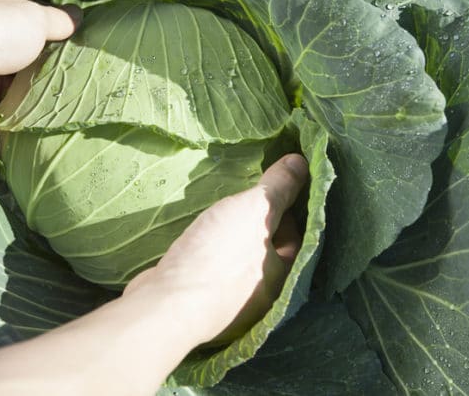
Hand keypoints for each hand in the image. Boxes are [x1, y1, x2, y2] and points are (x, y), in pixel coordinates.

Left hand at [0, 0, 78, 133]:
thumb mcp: (33, 18)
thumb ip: (56, 20)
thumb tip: (78, 15)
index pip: (22, 22)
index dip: (45, 33)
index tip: (74, 47)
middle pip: (16, 60)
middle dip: (39, 70)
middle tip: (75, 83)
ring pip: (6, 92)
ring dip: (27, 101)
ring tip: (64, 110)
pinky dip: (11, 129)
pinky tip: (37, 133)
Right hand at [124, 153, 308, 344]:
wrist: (166, 304)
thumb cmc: (218, 257)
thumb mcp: (254, 210)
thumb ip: (279, 187)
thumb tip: (302, 162)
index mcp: (280, 278)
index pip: (294, 238)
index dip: (286, 210)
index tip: (271, 189)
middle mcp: (258, 297)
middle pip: (265, 252)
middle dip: (256, 226)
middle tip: (243, 199)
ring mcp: (227, 305)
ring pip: (235, 264)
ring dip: (229, 241)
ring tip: (217, 214)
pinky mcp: (197, 304)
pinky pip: (210, 273)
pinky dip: (207, 255)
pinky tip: (195, 238)